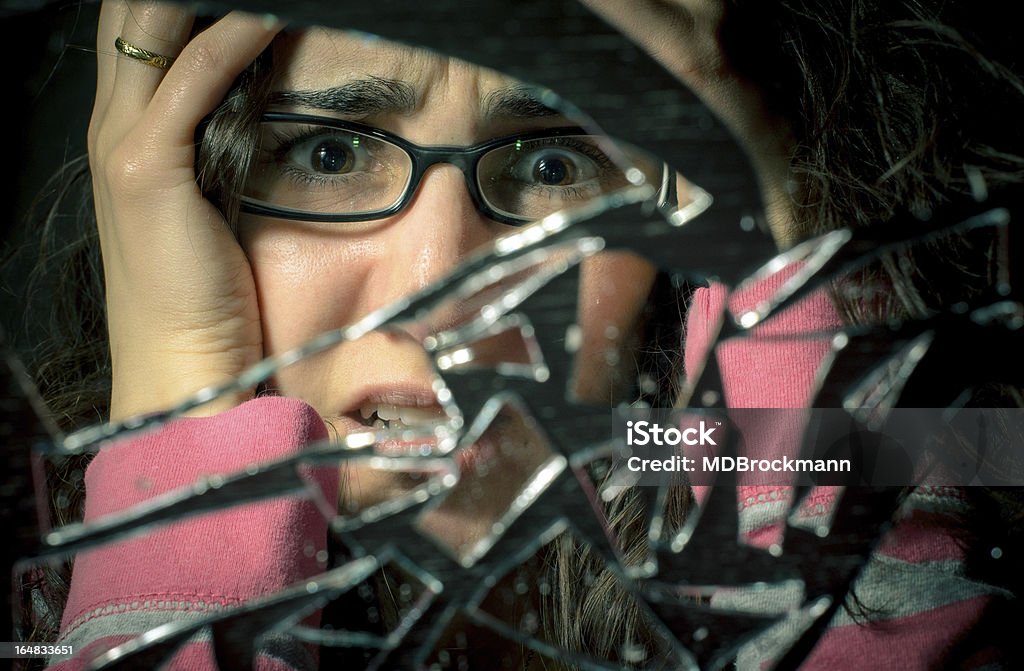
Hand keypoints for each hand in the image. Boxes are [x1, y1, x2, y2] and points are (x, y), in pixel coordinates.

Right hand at [89, 1, 279, 420]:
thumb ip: (220, 150)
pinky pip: (190, 79)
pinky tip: (267, 19)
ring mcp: (122, 146)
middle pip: (128, 19)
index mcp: (127, 138)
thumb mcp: (210, 206)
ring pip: (148, 30)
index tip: (243, 0)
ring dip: (201, 0)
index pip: (138, 38)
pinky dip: (231, 39)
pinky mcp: (146, 168)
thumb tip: (263, 107)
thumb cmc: (206, 294)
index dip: (171, 4)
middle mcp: (113, 130)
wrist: (184, 363)